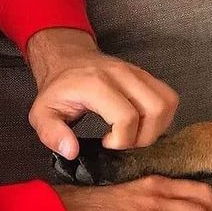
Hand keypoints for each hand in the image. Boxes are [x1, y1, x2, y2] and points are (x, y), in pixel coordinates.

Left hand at [26, 28, 178, 158]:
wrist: (69, 59)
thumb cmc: (59, 89)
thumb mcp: (41, 113)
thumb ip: (52, 134)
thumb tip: (72, 151)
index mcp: (96, 84)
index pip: (126, 117)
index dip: (121, 140)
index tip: (106, 144)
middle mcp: (122, 75)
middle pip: (155, 109)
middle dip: (145, 136)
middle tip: (126, 142)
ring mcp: (138, 73)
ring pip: (167, 102)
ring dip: (157, 127)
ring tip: (137, 134)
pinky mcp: (147, 75)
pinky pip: (169, 97)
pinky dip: (163, 116)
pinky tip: (144, 123)